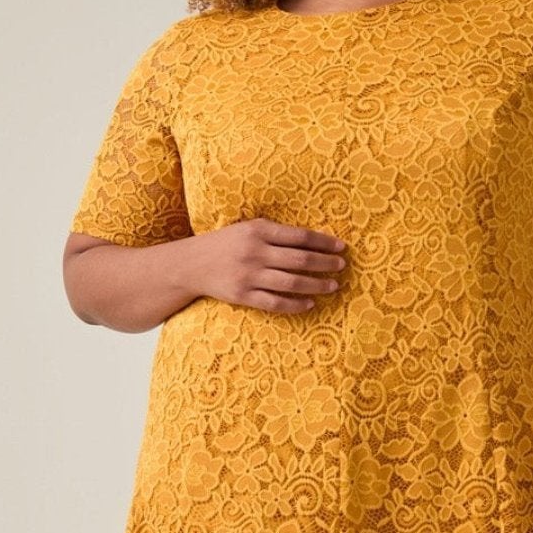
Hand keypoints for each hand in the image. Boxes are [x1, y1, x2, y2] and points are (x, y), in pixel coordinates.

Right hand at [190, 217, 347, 313]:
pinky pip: (276, 303)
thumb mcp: (248, 228)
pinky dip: (296, 304)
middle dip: (326, 263)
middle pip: (301, 260)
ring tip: (333, 285)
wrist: (191, 264)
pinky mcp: (243, 296)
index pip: (300, 236)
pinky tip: (310, 303)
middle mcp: (255, 252)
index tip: (341, 247)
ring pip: (292, 283)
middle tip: (342, 266)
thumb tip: (312, 241)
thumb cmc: (226, 244)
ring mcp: (249, 276)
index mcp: (259, 230)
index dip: (324, 242)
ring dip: (317, 284)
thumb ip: (275, 233)